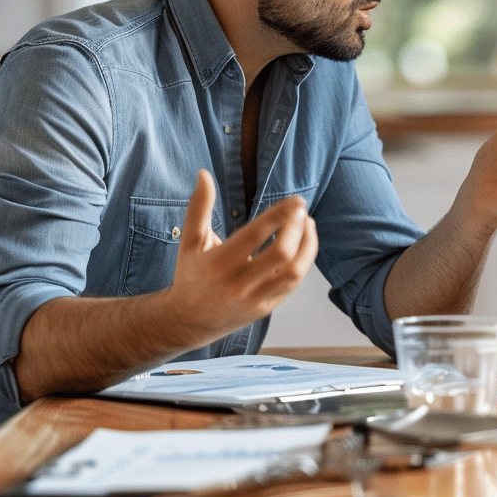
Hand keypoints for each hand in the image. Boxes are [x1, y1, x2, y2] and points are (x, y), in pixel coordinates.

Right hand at [162, 170, 318, 342]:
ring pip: (293, 272)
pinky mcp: (265, 309)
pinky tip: (303, 244)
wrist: (187, 321)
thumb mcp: (189, 241)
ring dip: (308, 245)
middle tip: (302, 209)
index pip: (255, 234)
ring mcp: (253, 299)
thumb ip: (199, 207)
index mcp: (218, 262)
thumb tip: (204, 174)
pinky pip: (292, 284)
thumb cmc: (190, 275)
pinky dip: (303, 262)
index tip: (296, 200)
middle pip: (280, 253)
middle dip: (297, 227)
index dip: (280, 214)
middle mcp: (237, 283)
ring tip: (308, 224)